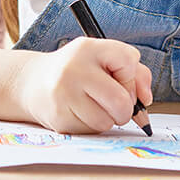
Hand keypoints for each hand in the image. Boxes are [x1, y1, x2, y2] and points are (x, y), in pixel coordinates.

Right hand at [13, 37, 151, 133]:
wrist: (33, 83)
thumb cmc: (77, 71)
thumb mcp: (103, 59)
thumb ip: (134, 72)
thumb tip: (146, 100)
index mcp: (89, 48)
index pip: (128, 60)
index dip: (132, 77)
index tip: (122, 80)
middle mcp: (74, 68)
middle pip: (121, 101)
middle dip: (126, 109)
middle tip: (115, 104)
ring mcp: (64, 94)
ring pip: (107, 121)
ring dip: (108, 119)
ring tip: (93, 106)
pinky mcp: (58, 117)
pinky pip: (92, 131)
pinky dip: (92, 126)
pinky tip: (80, 113)